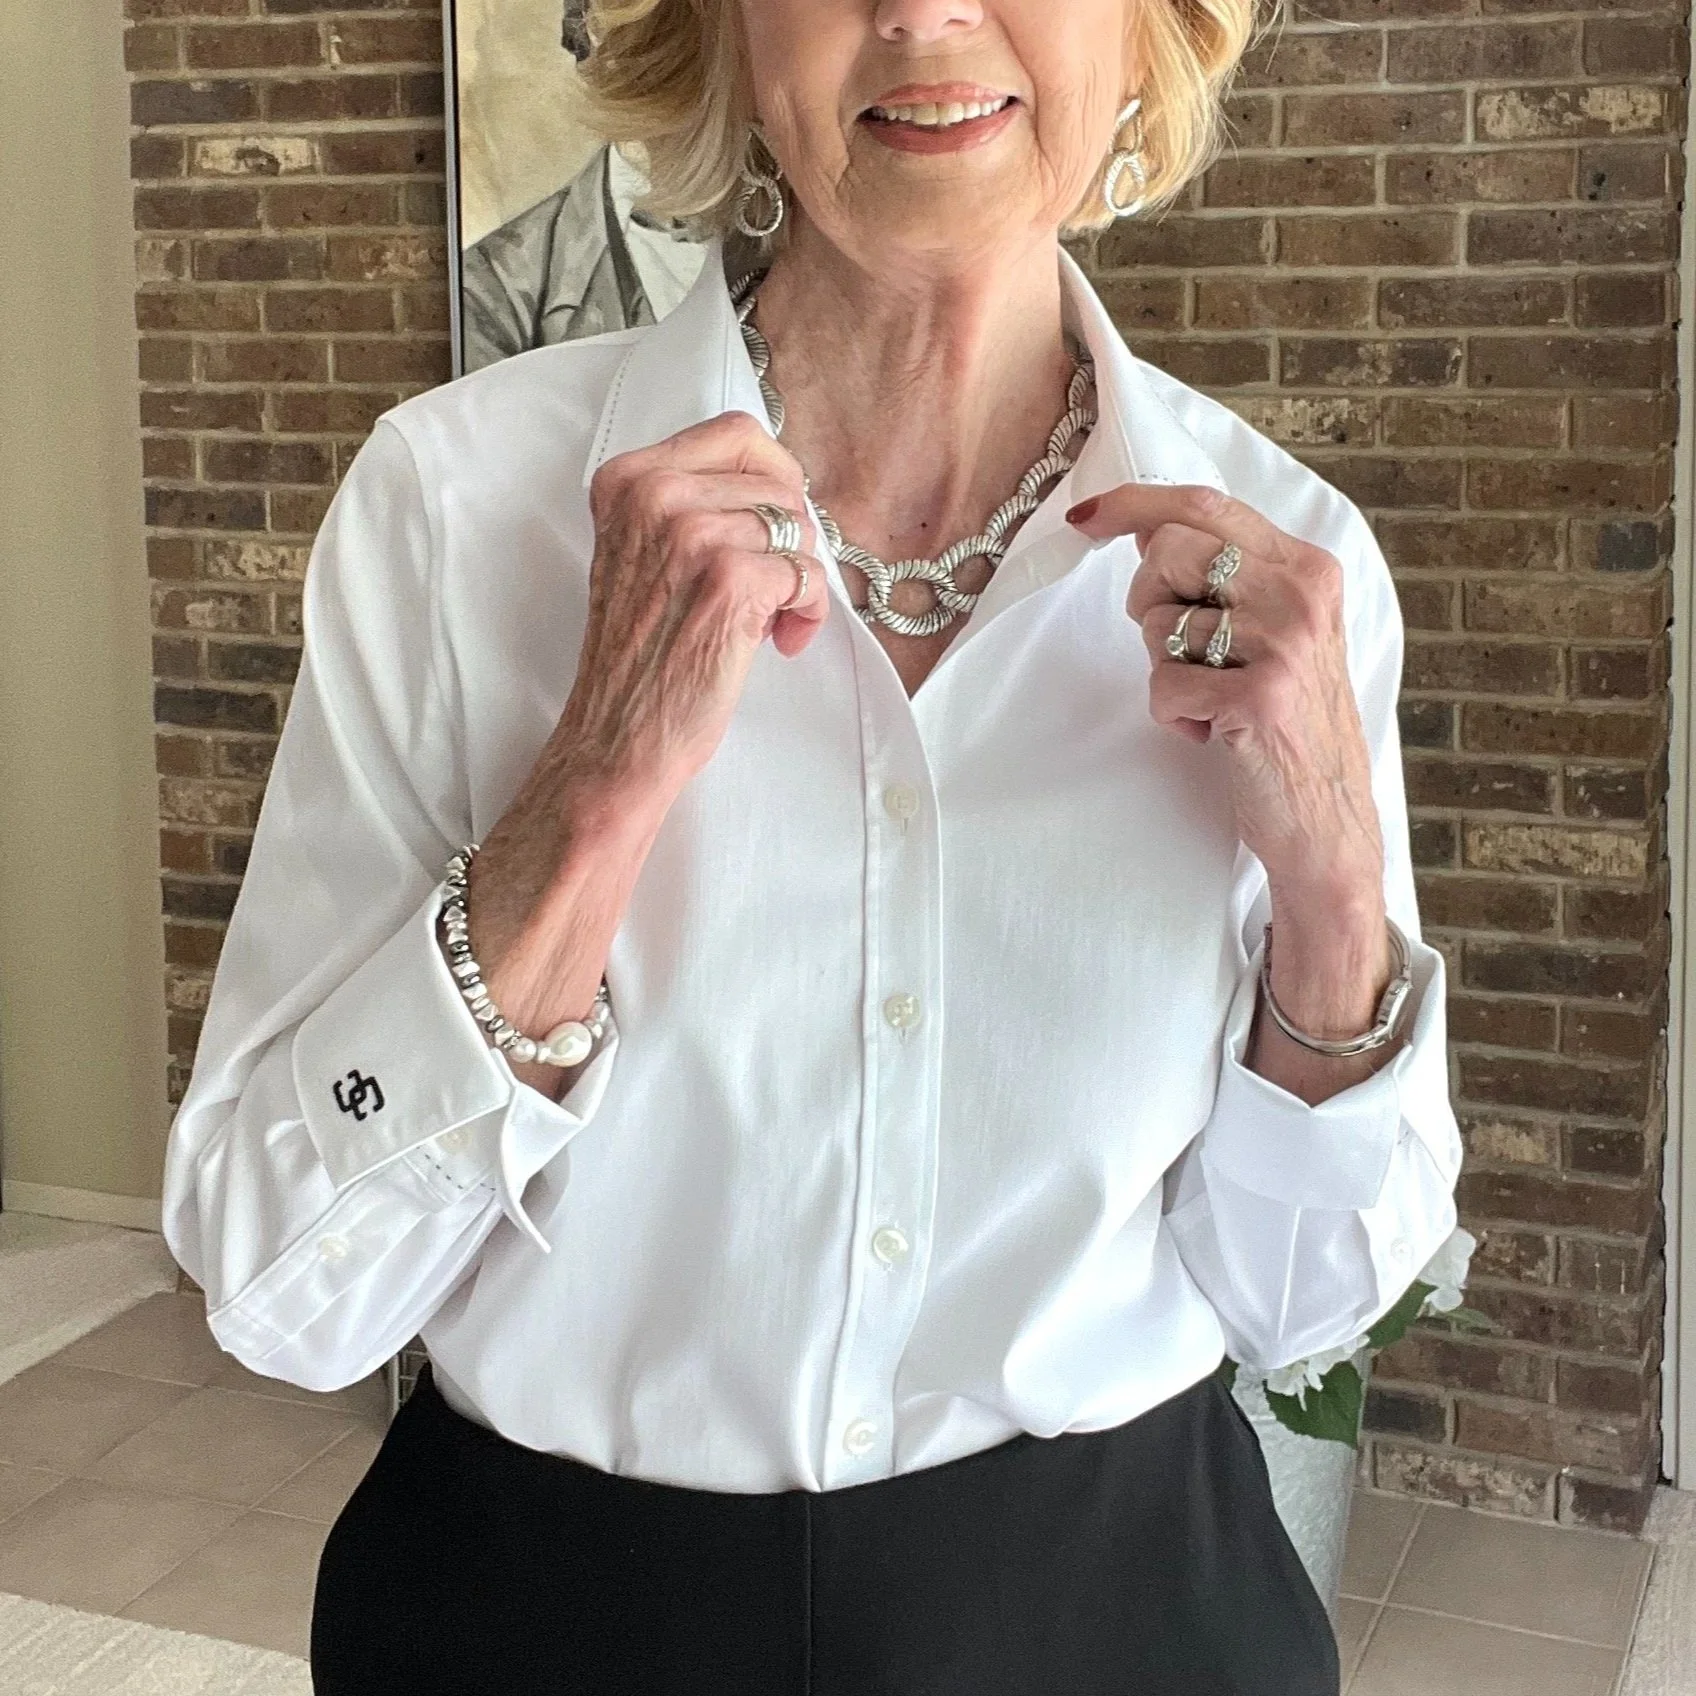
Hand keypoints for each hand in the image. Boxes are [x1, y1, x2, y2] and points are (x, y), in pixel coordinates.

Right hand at [460, 410, 828, 1087]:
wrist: (617, 738)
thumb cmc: (640, 657)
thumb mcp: (644, 554)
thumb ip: (689, 505)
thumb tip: (778, 483)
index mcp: (627, 478)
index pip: (738, 432)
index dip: (774, 480)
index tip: (773, 526)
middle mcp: (654, 494)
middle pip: (778, 480)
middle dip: (792, 535)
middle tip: (775, 585)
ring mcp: (691, 534)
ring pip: (800, 528)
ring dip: (800, 581)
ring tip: (770, 623)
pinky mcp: (730, 580)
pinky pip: (808, 573)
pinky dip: (809, 612)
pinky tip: (780, 642)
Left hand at [1066, 483, 1382, 904]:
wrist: (1328, 824)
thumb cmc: (1289, 729)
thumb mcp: (1278, 636)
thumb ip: (1229, 580)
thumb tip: (1147, 531)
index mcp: (1309, 569)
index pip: (1207, 506)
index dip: (1134, 504)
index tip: (1085, 516)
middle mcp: (1302, 596)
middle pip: (1168, 550)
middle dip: (1146, 599)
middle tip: (1178, 649)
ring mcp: (1284, 646)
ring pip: (1159, 623)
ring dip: (1165, 670)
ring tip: (1212, 701)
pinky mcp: (1258, 699)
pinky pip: (1163, 686)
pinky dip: (1172, 717)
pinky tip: (1214, 735)